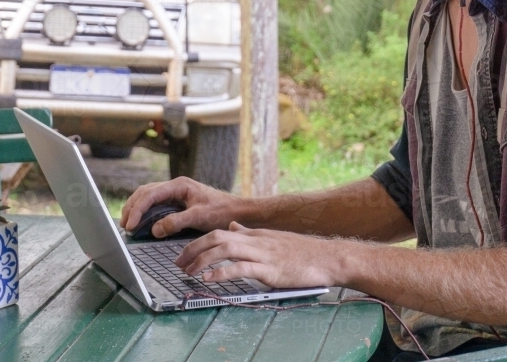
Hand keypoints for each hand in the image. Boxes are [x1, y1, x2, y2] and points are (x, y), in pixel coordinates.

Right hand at [120, 177, 241, 238]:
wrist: (236, 211)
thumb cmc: (221, 211)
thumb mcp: (199, 217)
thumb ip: (176, 222)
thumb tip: (154, 229)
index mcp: (179, 185)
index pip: (150, 194)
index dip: (137, 209)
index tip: (130, 225)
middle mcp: (175, 186)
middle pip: (145, 193)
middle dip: (132, 208)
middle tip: (124, 225)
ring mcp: (176, 193)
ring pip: (148, 197)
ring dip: (137, 209)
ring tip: (128, 224)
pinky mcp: (177, 202)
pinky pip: (156, 204)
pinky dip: (145, 212)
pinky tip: (141, 222)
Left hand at [174, 222, 343, 288]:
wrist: (328, 257)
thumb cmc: (302, 252)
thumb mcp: (272, 239)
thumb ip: (250, 234)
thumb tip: (232, 226)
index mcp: (254, 234)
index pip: (219, 232)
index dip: (198, 243)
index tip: (183, 255)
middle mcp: (256, 240)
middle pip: (216, 237)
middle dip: (193, 249)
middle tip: (178, 264)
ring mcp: (263, 253)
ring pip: (225, 249)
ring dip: (203, 260)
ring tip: (188, 272)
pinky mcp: (270, 269)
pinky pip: (241, 268)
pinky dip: (222, 273)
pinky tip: (208, 280)